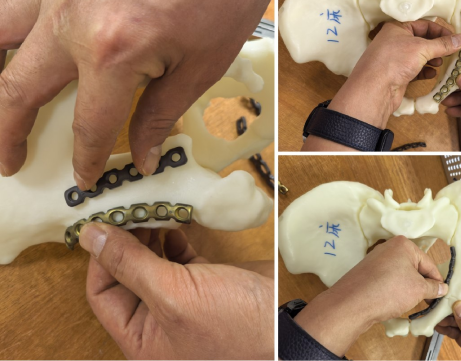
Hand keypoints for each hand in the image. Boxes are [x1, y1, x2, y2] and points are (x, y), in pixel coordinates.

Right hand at [0, 0, 272, 186]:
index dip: (86, 158)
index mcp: (112, 53)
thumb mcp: (200, 68)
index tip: (85, 178)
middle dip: (8, 133)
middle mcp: (72, 19)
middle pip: (19, 88)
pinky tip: (7, 47)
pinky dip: (1, 28)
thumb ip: (160, 115)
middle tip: (9, 162)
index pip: (88, 124)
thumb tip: (143, 156)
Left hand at [79, 224, 273, 359]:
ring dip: (149, 234)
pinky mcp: (205, 280)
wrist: (288, 323)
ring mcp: (182, 298)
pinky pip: (178, 256)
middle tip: (129, 206)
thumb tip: (91, 236)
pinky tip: (174, 221)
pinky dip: (175, 237)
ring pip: (152, 261)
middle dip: (125, 240)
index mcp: (142, 336)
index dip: (100, 257)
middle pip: (126, 273)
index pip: (103, 292)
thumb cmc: (233, 323)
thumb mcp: (173, 295)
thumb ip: (129, 264)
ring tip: (150, 207)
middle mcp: (157, 319)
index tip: (105, 221)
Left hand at [293, 236, 447, 356]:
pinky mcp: (368, 271)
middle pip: (414, 267)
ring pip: (401, 274)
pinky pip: (388, 278)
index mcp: (403, 244)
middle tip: (429, 302)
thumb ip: (434, 287)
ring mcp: (376, 259)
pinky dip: (395, 289)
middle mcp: (389, 247)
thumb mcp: (418, 289)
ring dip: (409, 288)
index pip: (429, 264)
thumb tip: (442, 288)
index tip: (442, 296)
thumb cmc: (389, 290)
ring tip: (412, 303)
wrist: (354, 302)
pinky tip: (396, 301)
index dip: (437, 282)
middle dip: (422, 284)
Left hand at [303, 20, 460, 150]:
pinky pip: (415, 69)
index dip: (441, 30)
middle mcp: (395, 41)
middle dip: (437, 46)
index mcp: (397, 28)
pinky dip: (425, 71)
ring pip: (419, 56)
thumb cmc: (393, 62)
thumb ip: (443, 44)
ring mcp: (395, 59)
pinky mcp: (397, 74)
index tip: (456, 38)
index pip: (424, 24)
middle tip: (452, 52)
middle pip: (422, 40)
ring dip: (432, 59)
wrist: (374, 90)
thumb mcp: (422, 49)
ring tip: (441, 63)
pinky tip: (432, 74)